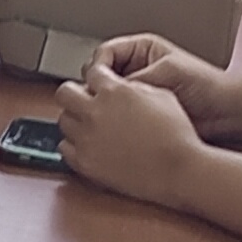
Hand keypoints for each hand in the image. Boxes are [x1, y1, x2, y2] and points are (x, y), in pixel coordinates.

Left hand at [53, 58, 207, 204]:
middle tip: (83, 101)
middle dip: (74, 93)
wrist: (178, 169)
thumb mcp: (162, 95)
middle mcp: (95, 112)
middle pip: (65, 92)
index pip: (92, 72)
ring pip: (63, 120)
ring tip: (88, 125)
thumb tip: (124, 86)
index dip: (97, 77)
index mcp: (114, 91)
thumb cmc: (176, 135)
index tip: (98, 83)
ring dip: (74, 119)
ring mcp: (87, 138)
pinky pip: (64, 149)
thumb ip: (135, 86)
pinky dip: (72, 145)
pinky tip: (86, 145)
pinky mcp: (85, 162)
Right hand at [94, 33, 241, 145]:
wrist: (223, 111)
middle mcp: (136, 68)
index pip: (104, 53)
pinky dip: (116, 118)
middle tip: (104, 100)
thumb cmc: (204, 85)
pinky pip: (118, 113)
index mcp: (140, 49)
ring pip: (107, 96)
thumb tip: (107, 89)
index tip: (99, 82)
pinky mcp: (139, 111)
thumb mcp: (165, 72)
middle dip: (100, 87)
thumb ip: (134, 79)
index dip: (99, 68)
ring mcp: (137, 90)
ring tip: (115, 113)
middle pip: (100, 75)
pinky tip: (121, 124)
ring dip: (108, 104)